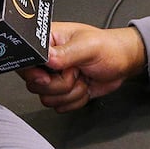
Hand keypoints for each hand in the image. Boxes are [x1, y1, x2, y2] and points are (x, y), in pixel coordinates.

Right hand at [18, 23, 146, 112]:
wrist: (123, 63)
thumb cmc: (108, 48)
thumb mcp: (88, 47)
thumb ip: (65, 53)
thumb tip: (46, 58)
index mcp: (47, 42)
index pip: (25, 60)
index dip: (34, 72)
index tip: (49, 74)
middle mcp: (46, 60)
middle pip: (34, 84)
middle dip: (60, 83)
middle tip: (75, 70)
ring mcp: (53, 78)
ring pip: (47, 98)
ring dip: (70, 92)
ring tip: (82, 76)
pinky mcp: (61, 92)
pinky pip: (59, 106)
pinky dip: (75, 100)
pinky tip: (83, 85)